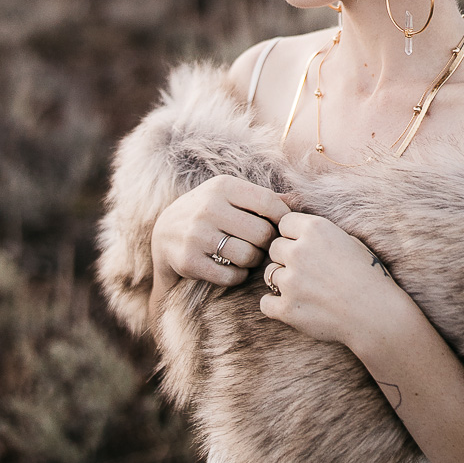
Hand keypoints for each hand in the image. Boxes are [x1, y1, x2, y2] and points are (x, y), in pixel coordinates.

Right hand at [152, 175, 291, 290]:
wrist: (164, 234)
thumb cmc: (209, 212)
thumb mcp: (230, 196)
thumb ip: (263, 198)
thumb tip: (299, 200)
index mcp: (222, 186)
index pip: (269, 203)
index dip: (282, 219)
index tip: (281, 228)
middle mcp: (208, 207)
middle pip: (262, 233)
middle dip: (267, 244)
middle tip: (262, 247)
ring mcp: (196, 234)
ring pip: (247, 256)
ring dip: (253, 262)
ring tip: (248, 257)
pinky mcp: (189, 261)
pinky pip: (230, 276)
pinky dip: (237, 277)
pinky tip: (233, 269)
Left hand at [259, 213, 404, 345]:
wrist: (378, 315)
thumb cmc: (368, 275)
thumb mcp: (348, 240)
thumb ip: (318, 232)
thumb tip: (292, 223)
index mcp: (315, 229)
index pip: (284, 223)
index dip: (294, 236)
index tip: (307, 249)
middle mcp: (299, 251)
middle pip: (274, 248)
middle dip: (287, 258)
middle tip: (308, 272)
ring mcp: (291, 281)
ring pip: (269, 274)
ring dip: (283, 281)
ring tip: (306, 290)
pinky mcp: (287, 309)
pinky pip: (265, 303)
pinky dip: (276, 306)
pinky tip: (295, 306)